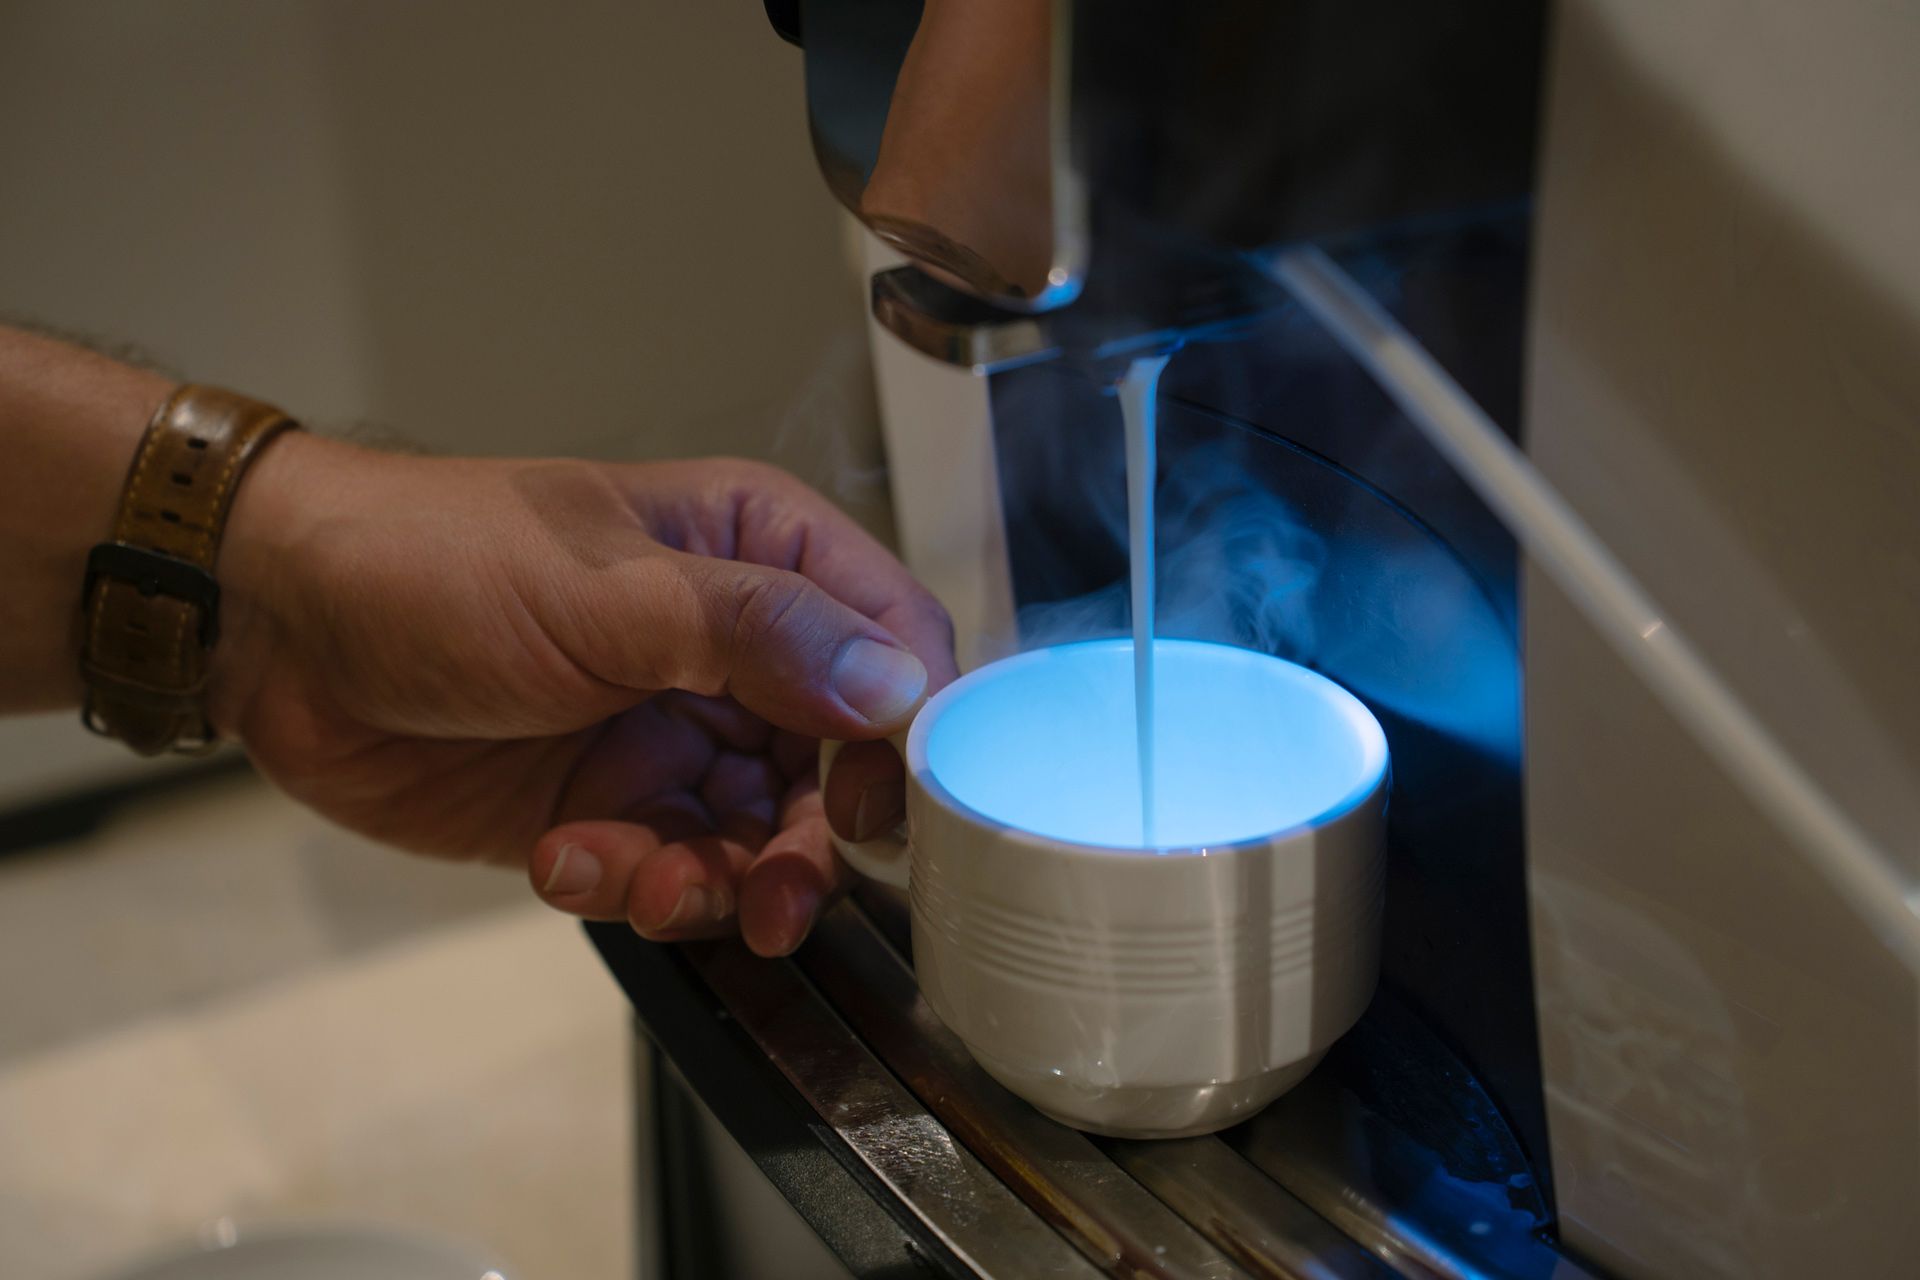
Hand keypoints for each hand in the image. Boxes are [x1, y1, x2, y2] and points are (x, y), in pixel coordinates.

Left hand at [211, 436, 954, 955]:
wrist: (278, 629)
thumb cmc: (436, 562)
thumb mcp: (604, 591)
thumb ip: (755, 636)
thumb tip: (894, 685)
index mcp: (758, 553)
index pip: (894, 640)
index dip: (907, 730)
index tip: (879, 808)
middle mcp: (737, 647)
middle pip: (841, 768)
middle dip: (808, 848)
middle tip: (770, 904)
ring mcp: (676, 731)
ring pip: (760, 840)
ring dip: (712, 883)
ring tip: (641, 884)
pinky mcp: (613, 804)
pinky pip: (669, 872)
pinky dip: (629, 885)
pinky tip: (562, 861)